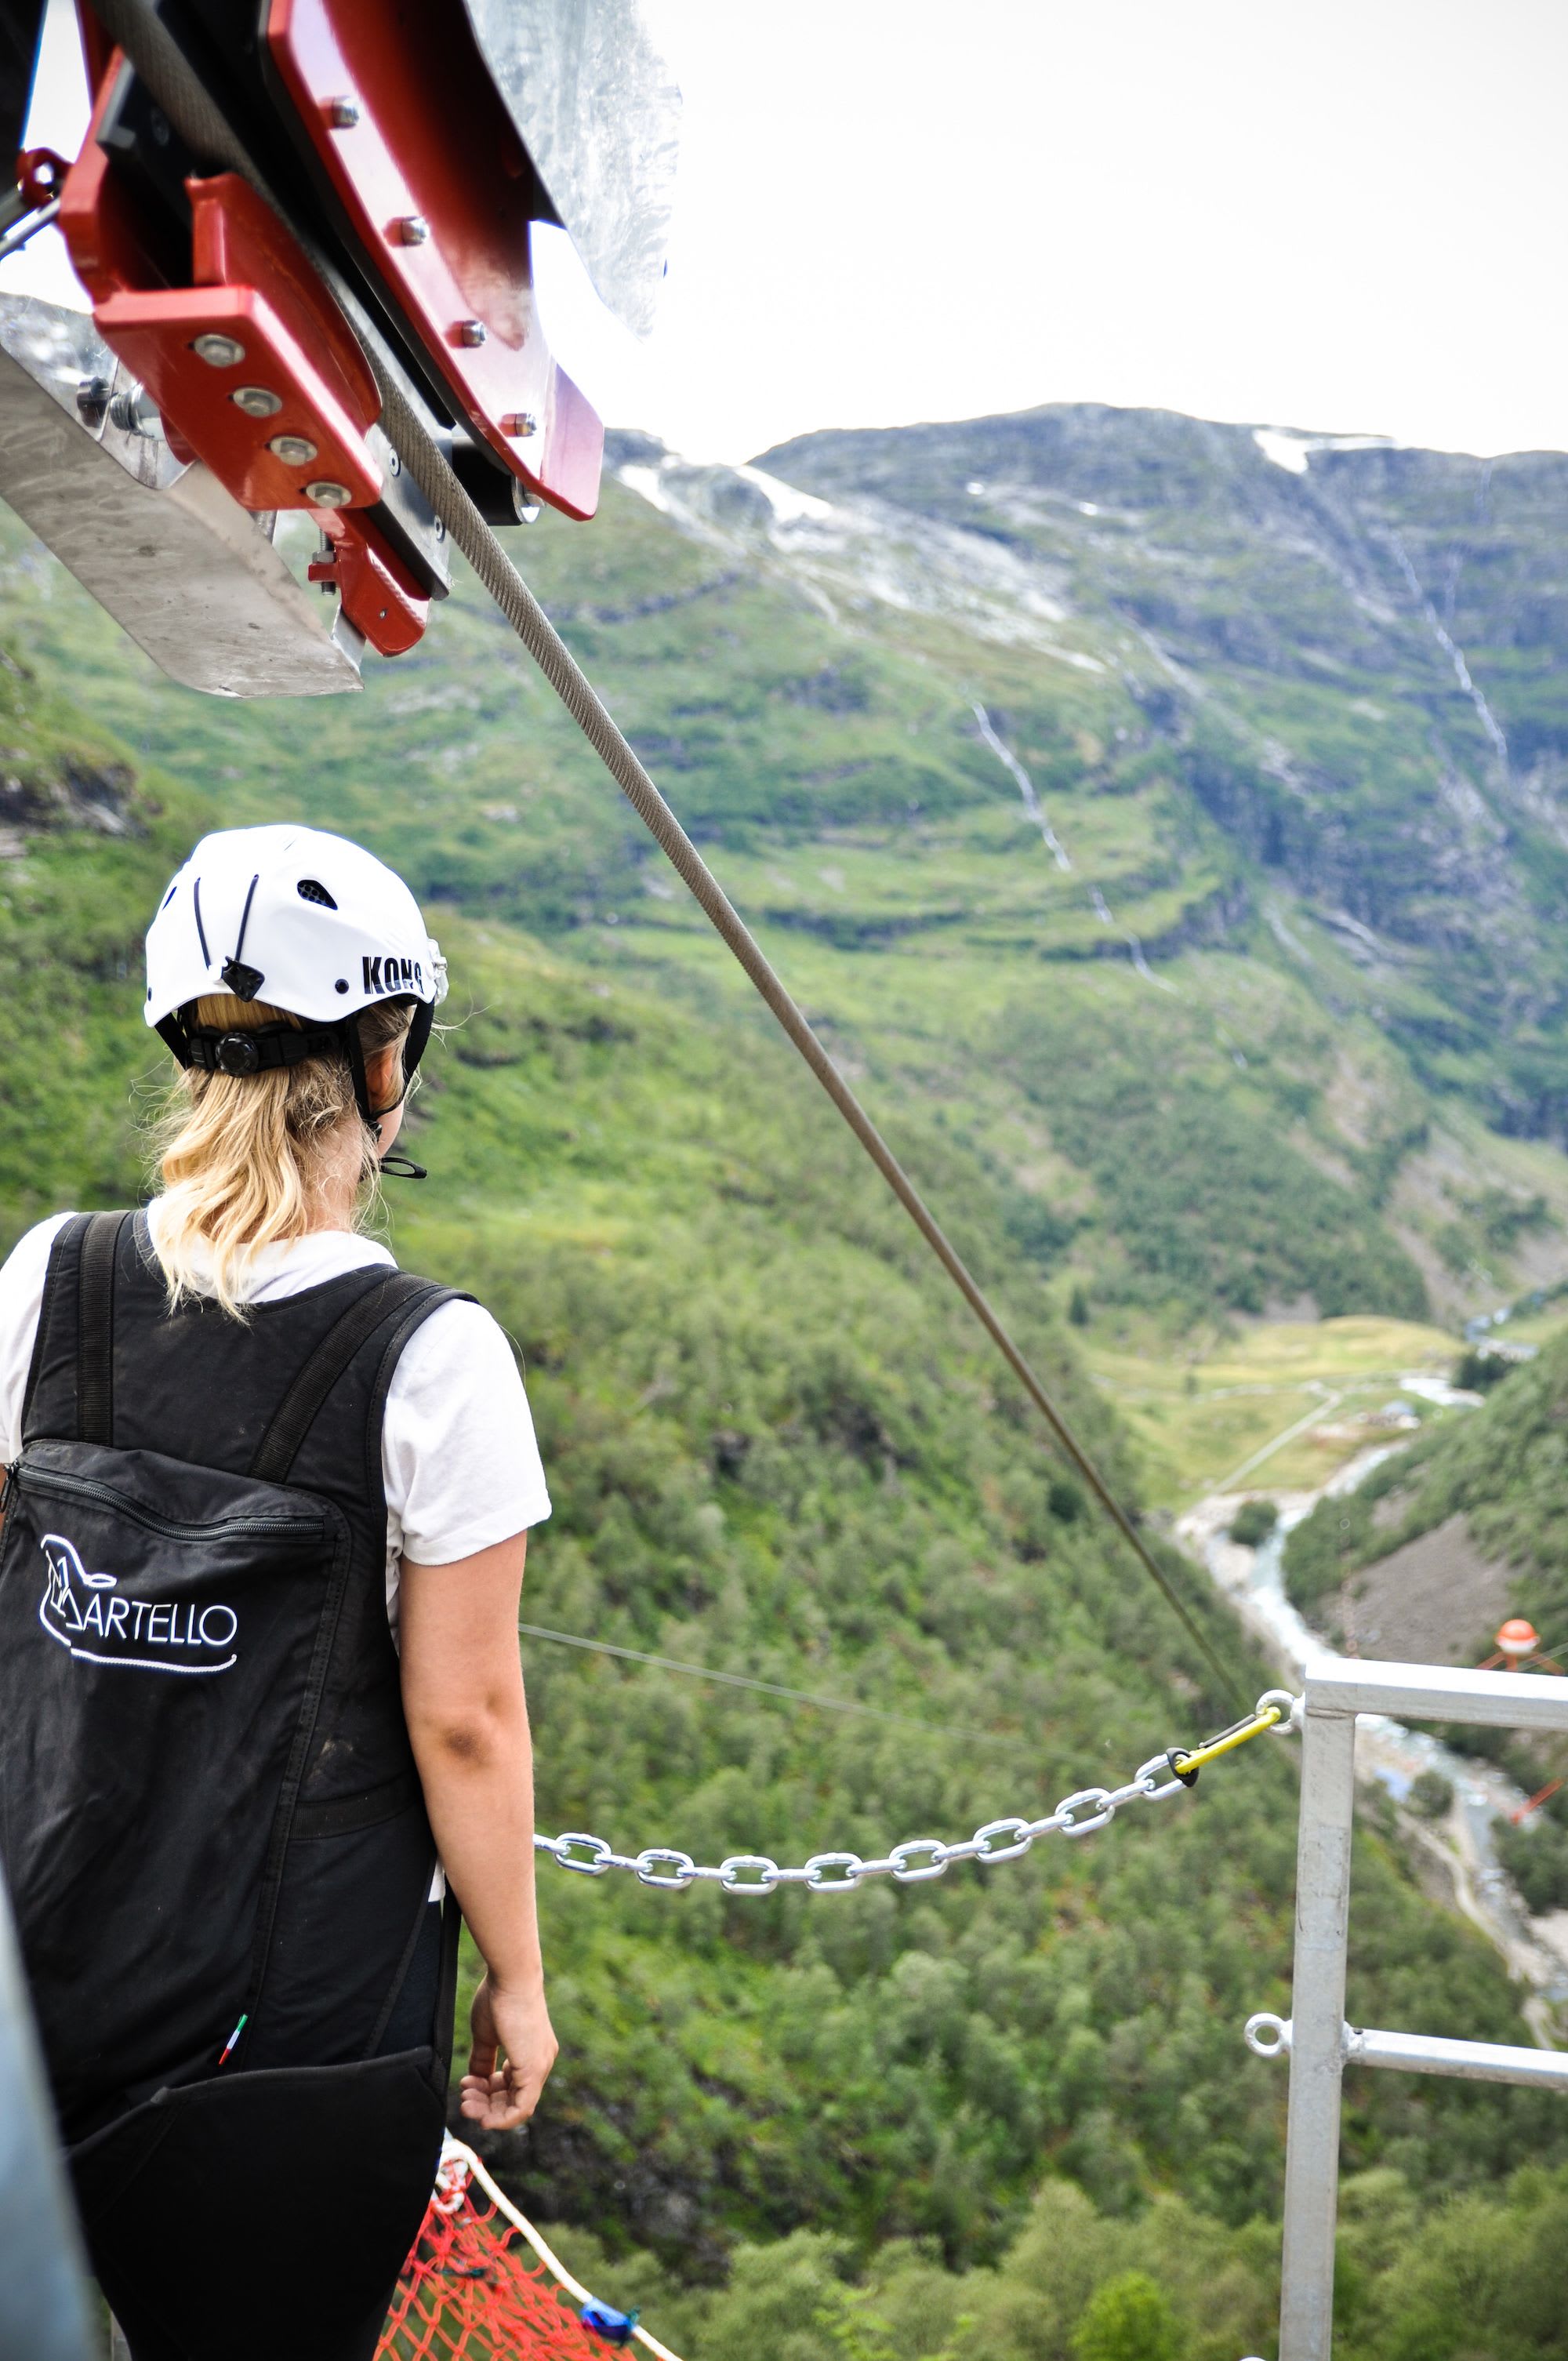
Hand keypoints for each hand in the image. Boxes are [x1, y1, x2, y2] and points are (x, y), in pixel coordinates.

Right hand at [459, 1973, 557, 2131]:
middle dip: (485, 2105)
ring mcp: (540, 2066)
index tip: (466, 2086)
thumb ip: (483, 2060)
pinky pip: (522, 2107)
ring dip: (488, 2111)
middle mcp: (541, 2061)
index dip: (488, 2091)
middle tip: (463, 2102)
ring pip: (516, 2106)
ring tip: (465, 2103)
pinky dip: (502, 2117)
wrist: (511, 1978)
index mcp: (532, 2052)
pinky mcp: (534, 2069)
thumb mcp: (487, 2035)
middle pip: (513, 2098)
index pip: (512, 2084)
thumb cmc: (499, 1998)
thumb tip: (476, 2080)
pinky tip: (483, 2118)